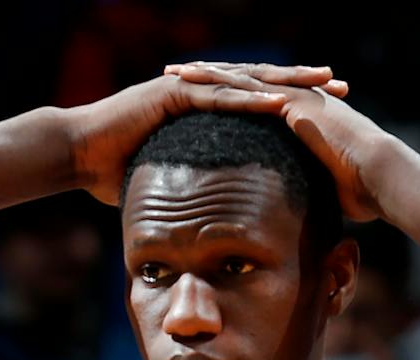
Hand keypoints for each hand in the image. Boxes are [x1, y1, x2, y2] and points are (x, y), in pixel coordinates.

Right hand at [64, 70, 340, 204]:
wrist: (78, 155)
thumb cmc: (118, 171)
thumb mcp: (173, 181)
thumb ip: (199, 188)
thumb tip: (218, 219)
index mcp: (208, 108)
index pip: (260, 102)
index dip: (296, 104)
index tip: (332, 110)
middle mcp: (202, 91)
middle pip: (262, 84)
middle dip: (302, 84)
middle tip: (340, 85)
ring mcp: (188, 87)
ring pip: (246, 81)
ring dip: (285, 83)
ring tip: (320, 83)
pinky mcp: (172, 93)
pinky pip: (218, 96)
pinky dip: (248, 98)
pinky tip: (278, 101)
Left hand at [168, 62, 393, 219]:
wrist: (382, 178)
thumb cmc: (364, 192)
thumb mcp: (327, 189)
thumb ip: (309, 193)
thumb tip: (301, 219)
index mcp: (305, 116)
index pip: (259, 102)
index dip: (231, 100)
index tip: (202, 101)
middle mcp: (299, 99)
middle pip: (245, 82)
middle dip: (211, 79)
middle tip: (177, 75)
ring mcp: (296, 96)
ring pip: (241, 77)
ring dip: (205, 73)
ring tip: (173, 72)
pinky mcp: (293, 101)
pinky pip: (247, 86)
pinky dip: (217, 81)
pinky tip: (192, 79)